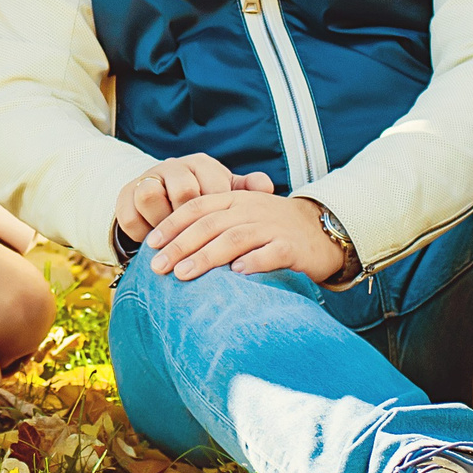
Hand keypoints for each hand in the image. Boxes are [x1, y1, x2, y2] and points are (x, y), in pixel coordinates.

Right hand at [112, 153, 276, 245]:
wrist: (162, 204)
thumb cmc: (203, 201)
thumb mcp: (226, 195)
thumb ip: (246, 190)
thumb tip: (266, 186)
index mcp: (201, 165)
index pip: (213, 184)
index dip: (220, 214)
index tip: (226, 235)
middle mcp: (172, 167)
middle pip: (183, 190)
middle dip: (192, 221)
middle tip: (200, 245)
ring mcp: (146, 180)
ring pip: (150, 195)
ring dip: (163, 222)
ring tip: (175, 244)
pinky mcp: (124, 199)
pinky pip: (130, 216)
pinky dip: (142, 233)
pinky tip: (154, 244)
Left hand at [146, 191, 349, 282]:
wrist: (321, 230)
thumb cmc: (271, 228)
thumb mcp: (241, 217)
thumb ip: (213, 225)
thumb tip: (171, 250)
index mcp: (234, 199)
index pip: (196, 207)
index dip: (172, 224)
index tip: (150, 244)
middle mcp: (250, 209)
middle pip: (209, 224)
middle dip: (181, 245)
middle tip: (159, 266)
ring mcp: (272, 226)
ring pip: (234, 238)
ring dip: (206, 256)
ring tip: (184, 274)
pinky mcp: (292, 246)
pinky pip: (271, 253)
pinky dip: (253, 262)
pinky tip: (236, 274)